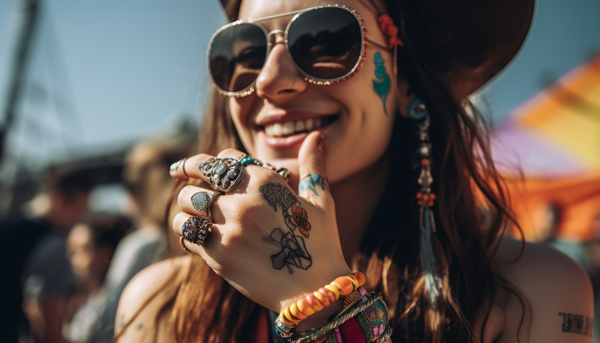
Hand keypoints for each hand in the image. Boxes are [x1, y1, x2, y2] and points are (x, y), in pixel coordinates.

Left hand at [170, 132, 351, 313]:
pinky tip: (195, 234)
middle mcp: (243, 199)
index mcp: (266, 181)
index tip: (196, 166)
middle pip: (198, 176)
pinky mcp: (217, 254)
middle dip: (189, 178)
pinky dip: (186, 230)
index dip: (211, 162)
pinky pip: (186, 232)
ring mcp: (228, 227)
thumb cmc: (320, 243)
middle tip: (179, 178)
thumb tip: (317, 135)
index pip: (223, 158)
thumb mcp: (320, 200)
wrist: (316, 290)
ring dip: (186, 206)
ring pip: (186, 203)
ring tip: (191, 212)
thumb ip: (313, 165)